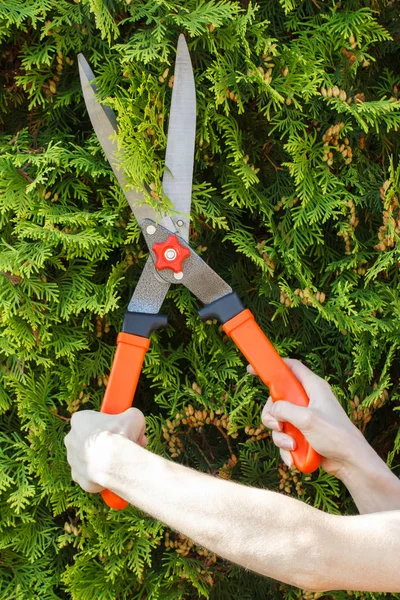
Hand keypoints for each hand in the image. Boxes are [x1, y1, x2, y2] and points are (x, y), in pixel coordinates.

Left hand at [64, 407, 147, 492]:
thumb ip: (131, 415)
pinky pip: (90, 475)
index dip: (108, 422)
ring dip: (104, 458)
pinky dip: (101, 474)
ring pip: (90, 457)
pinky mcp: (78, 477)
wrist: (115, 463)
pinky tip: (114, 472)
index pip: (92, 418)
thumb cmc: (121, 435)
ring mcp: (72, 460)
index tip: (119, 426)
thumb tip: (133, 420)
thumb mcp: (133, 416)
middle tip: (124, 443)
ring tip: (121, 459)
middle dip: (106, 441)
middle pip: (91, 438)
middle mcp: (71, 439)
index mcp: (79, 420)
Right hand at [249, 358, 368, 477]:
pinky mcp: (303, 433)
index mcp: (313, 387)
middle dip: (272, 415)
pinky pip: (284, 437)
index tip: (252, 370)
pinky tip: (293, 458)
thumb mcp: (307, 419)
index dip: (272, 366)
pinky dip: (286, 448)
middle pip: (276, 399)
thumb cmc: (336, 436)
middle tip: (277, 425)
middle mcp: (307, 400)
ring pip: (278, 421)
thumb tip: (273, 411)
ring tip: (292, 446)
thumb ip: (285, 410)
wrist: (349, 462)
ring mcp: (304, 417)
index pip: (290, 367)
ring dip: (280, 436)